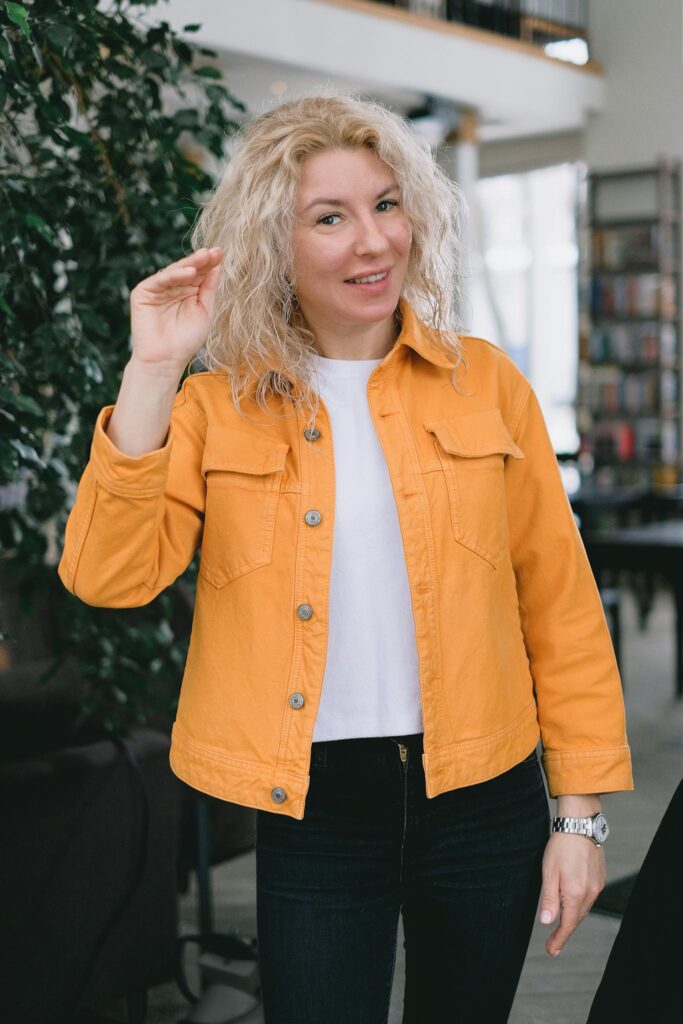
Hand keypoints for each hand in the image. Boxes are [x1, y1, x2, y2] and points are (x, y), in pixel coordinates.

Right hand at [129, 246, 222, 372]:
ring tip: (205, 257)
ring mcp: (156, 289)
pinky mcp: (143, 293)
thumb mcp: (204, 311)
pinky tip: (189, 272)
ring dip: (190, 264)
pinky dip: (174, 275)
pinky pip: (160, 280)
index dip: (209, 264)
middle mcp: (171, 288)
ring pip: (174, 272)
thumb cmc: (186, 340)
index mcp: (187, 292)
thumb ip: (208, 288)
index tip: (221, 253)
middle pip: (187, 270)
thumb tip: (217, 266)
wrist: (166, 360)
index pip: (199, 274)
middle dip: (201, 260)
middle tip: (214, 251)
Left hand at [538, 831, 605, 956]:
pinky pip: (589, 899)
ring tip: (561, 928)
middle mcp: (590, 893)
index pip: (567, 925)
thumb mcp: (549, 872)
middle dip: (564, 933)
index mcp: (575, 893)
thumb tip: (546, 922)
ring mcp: (597, 886)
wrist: (580, 825)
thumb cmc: (561, 846)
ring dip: (572, 920)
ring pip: (583, 910)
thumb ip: (549, 899)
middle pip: (576, 919)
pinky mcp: (600, 879)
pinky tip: (572, 906)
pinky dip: (579, 907)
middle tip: (553, 945)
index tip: (551, 951)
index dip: (558, 940)